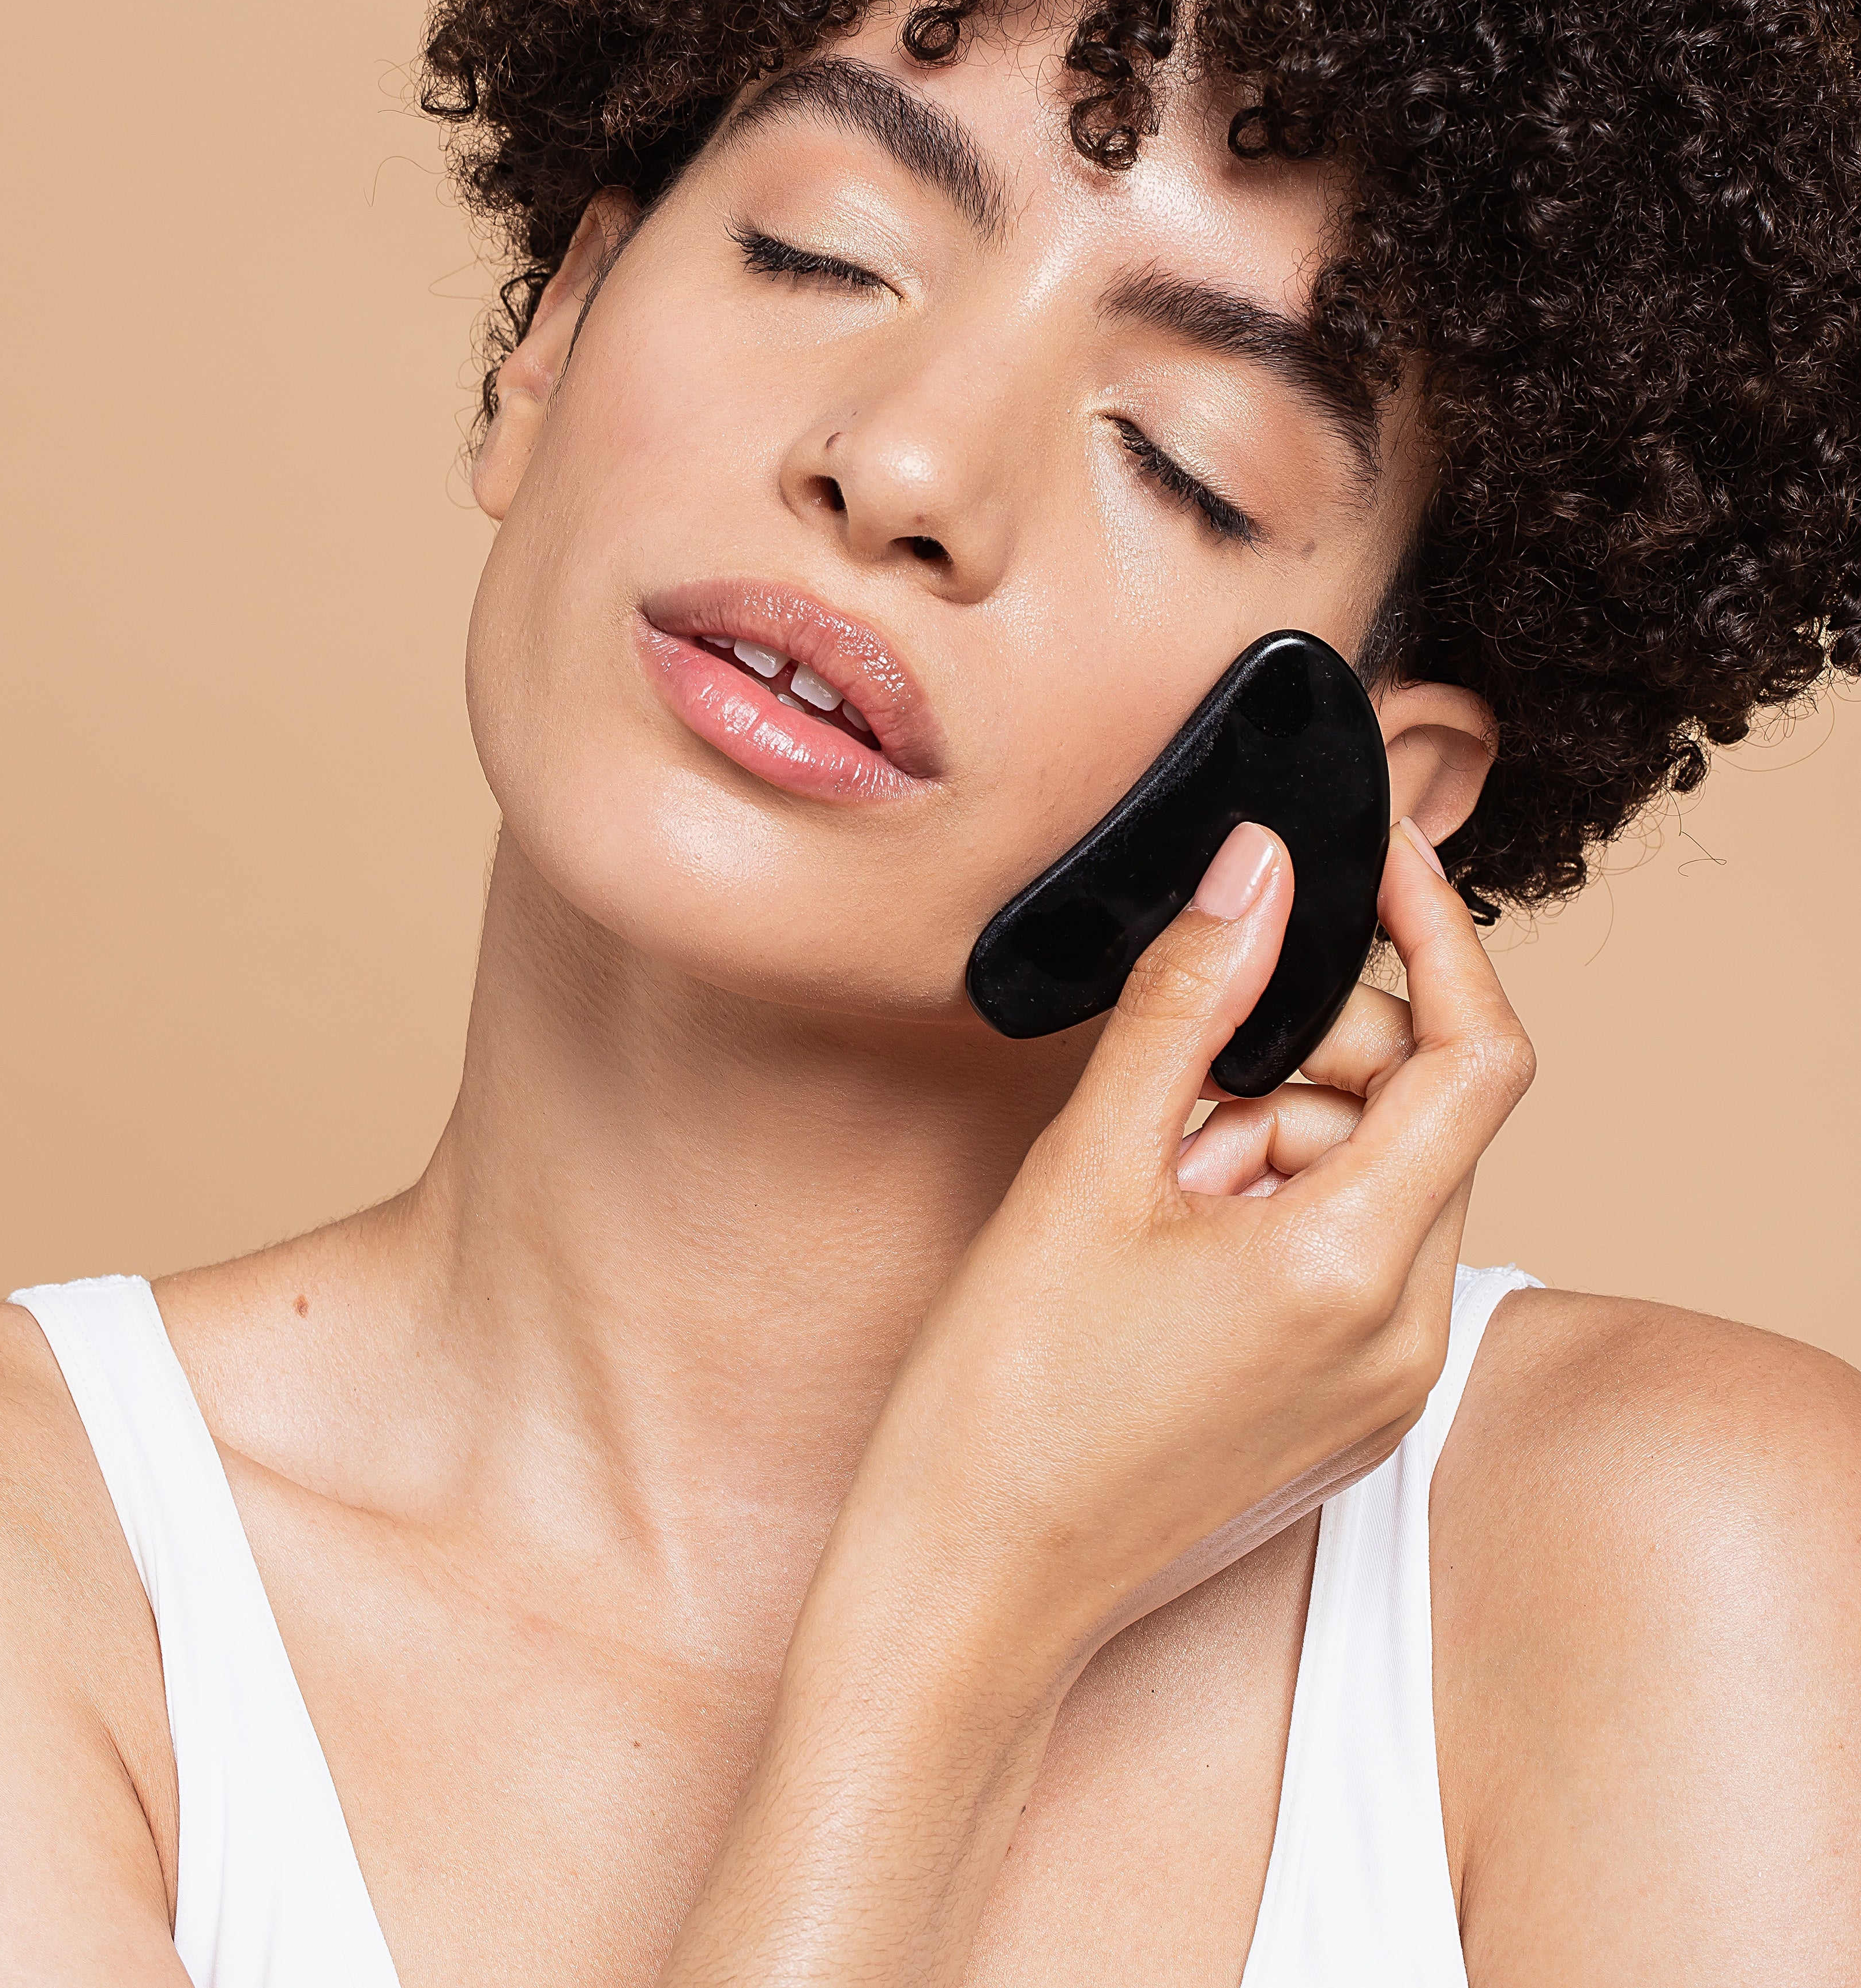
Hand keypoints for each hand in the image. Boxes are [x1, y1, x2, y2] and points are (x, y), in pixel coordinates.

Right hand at [655, 822, 1533, 1987]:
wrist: (972, 1590)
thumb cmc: (1008, 1398)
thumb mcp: (1090, 1165)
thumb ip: (1187, 1000)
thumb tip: (1254, 871)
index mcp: (1356, 1267)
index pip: (1478, 1055)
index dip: (1440, 933)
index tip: (1376, 859)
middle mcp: (1403, 1336)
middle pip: (1427, 1111)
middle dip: (1316, 1055)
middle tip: (1185, 1085)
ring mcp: (1384, 1388)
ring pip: (1383, 1178)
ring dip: (1282, 1134)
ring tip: (1153, 1188)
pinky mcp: (1349, 1415)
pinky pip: (1356, 1256)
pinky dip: (1280, 1207)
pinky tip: (1172, 1240)